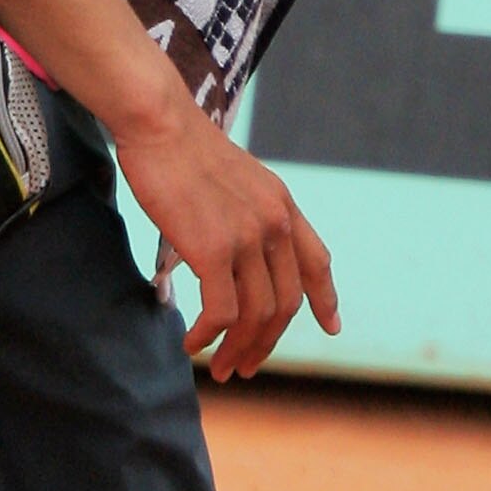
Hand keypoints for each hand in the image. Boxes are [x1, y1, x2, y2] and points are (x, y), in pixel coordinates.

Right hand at [106, 74, 339, 384]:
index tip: (332, 326)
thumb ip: (243, 211)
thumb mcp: (232, 177)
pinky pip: (222, 312)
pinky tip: (193, 343)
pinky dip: (209, 336)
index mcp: (282, 204)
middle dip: (268, 343)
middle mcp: (274, 223)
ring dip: (239, 350)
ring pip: (257, 315)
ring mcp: (247, 238)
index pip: (317, 261)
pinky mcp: (213, 250)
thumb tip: (228, 246)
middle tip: (246, 367)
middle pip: (285, 303)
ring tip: (220, 368)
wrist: (158, 122)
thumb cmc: (179, 145)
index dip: (327, 298)